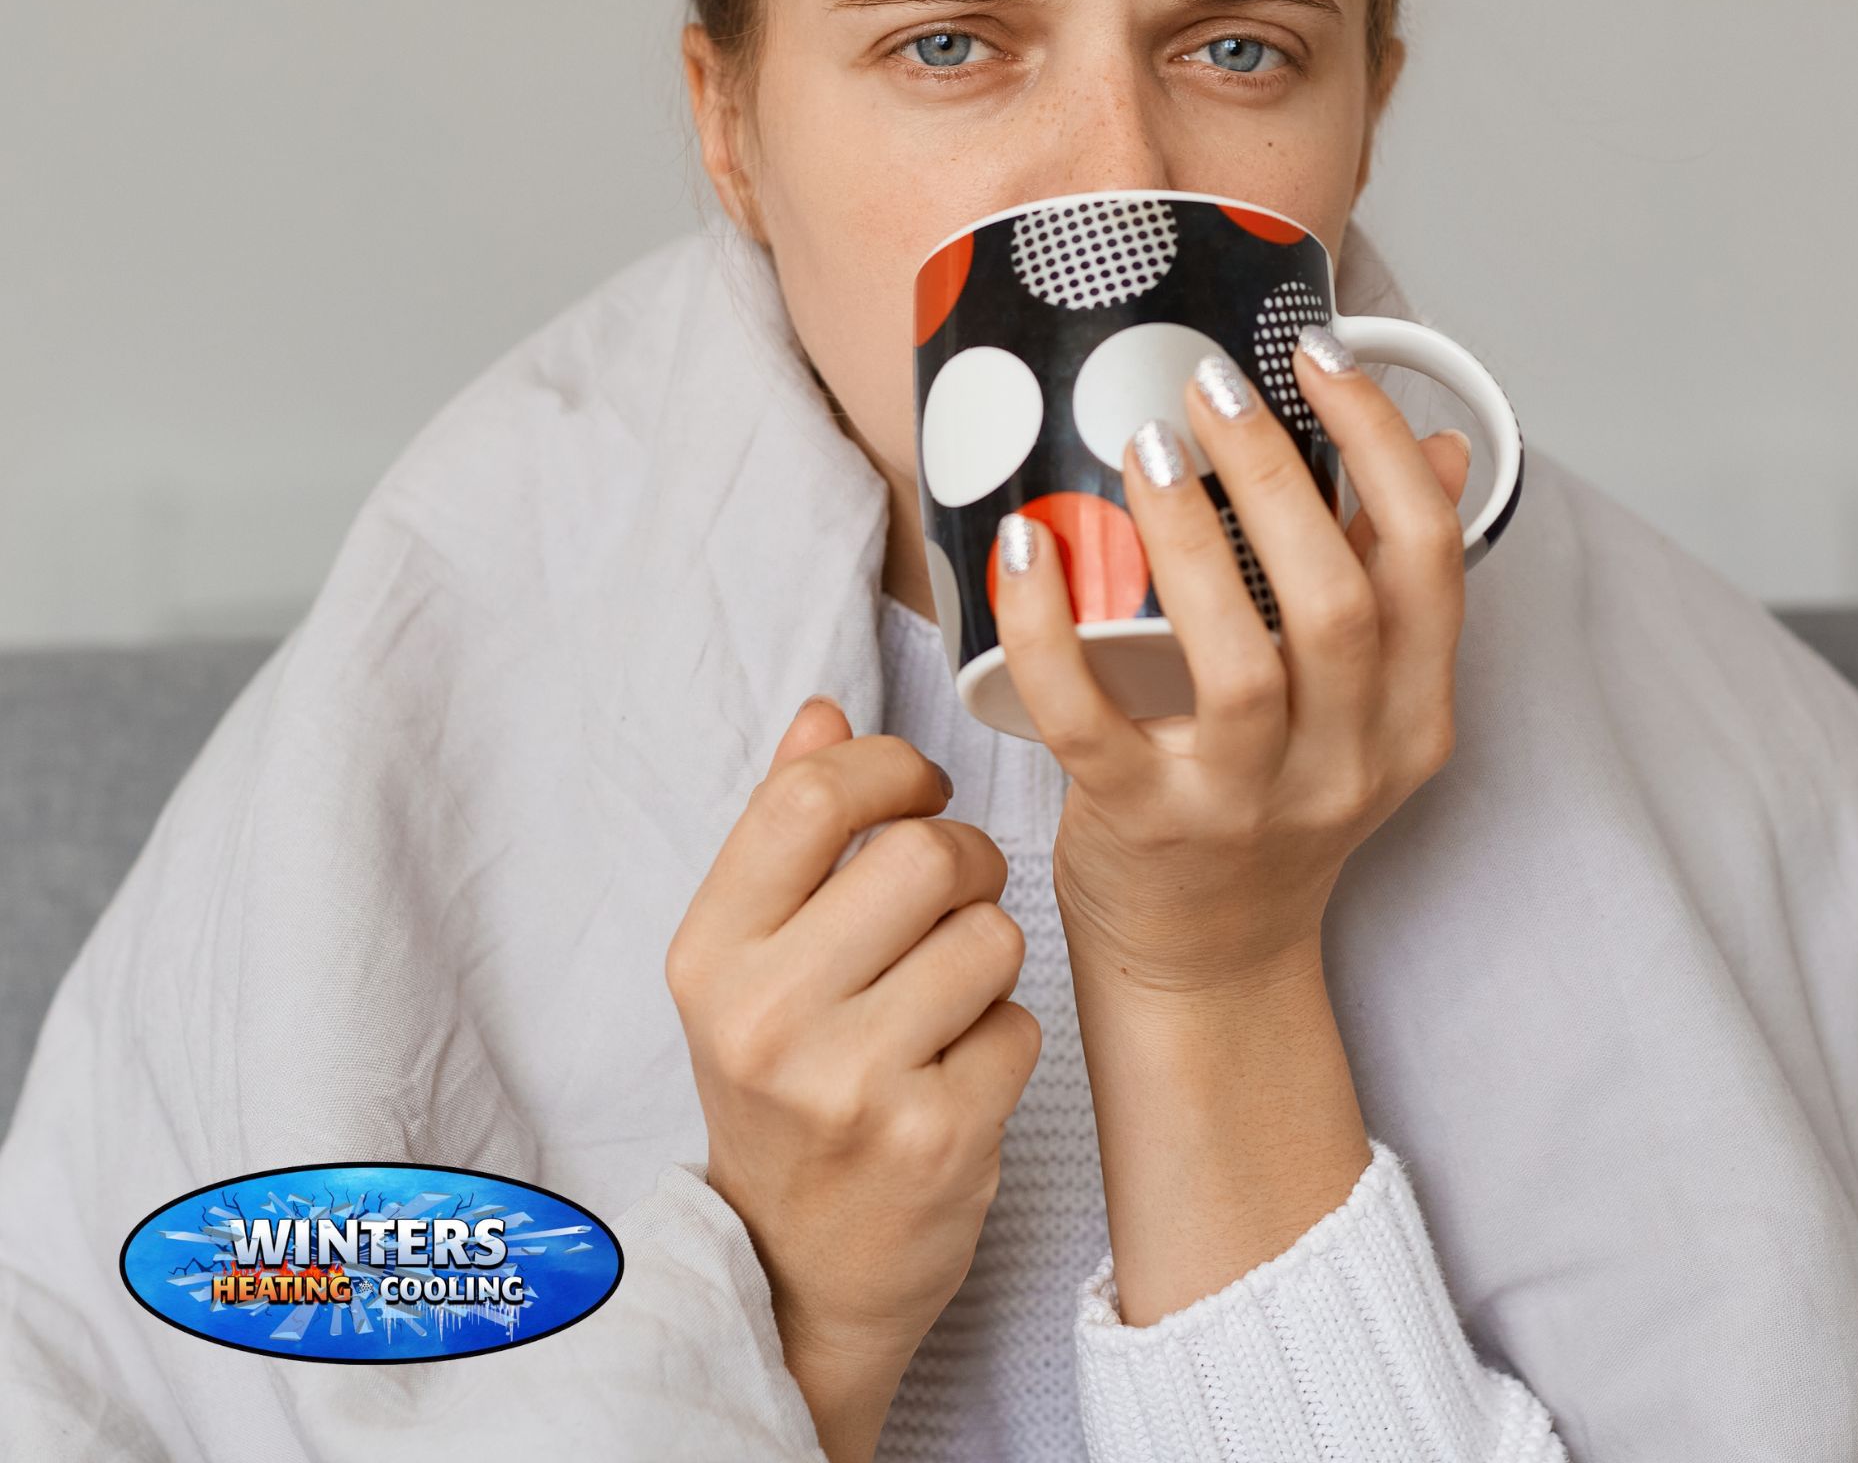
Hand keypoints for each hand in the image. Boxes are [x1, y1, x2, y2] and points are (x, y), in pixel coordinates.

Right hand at [666, 697, 1041, 1459]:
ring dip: (989, 952)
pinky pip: (1021, 1024)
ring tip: (947, 993)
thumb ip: (782, 827)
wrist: (793, 1270)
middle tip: (952, 895)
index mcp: (710, 954)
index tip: (918, 787)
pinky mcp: (935, 1143)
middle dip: (964, 860)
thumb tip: (826, 710)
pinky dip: (1005, 1036)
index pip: (809, 796)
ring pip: (991, 935)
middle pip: (924, 854)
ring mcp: (851, 1086)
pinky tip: (957, 1071)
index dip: (889, 766)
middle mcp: (766, 1018)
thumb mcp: (747, 959)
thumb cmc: (779, 1085)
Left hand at [992, 329, 1472, 996]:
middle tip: (1207, 390)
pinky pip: (1086, 719)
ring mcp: (1242, 805)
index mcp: (1412, 720)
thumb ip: (1392, 584)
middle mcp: (1344, 766)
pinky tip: (1025, 546)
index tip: (1318, 359)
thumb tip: (1438, 447)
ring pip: (1235, 662)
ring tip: (1141, 449)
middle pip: (1337, 606)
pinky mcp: (1139, 825)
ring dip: (1187, 539)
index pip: (1429, 564)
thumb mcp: (1364, 709)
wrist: (1207, 963)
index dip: (1383, 446)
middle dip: (1276, 476)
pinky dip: (1048, 626)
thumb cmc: (1271, 808)